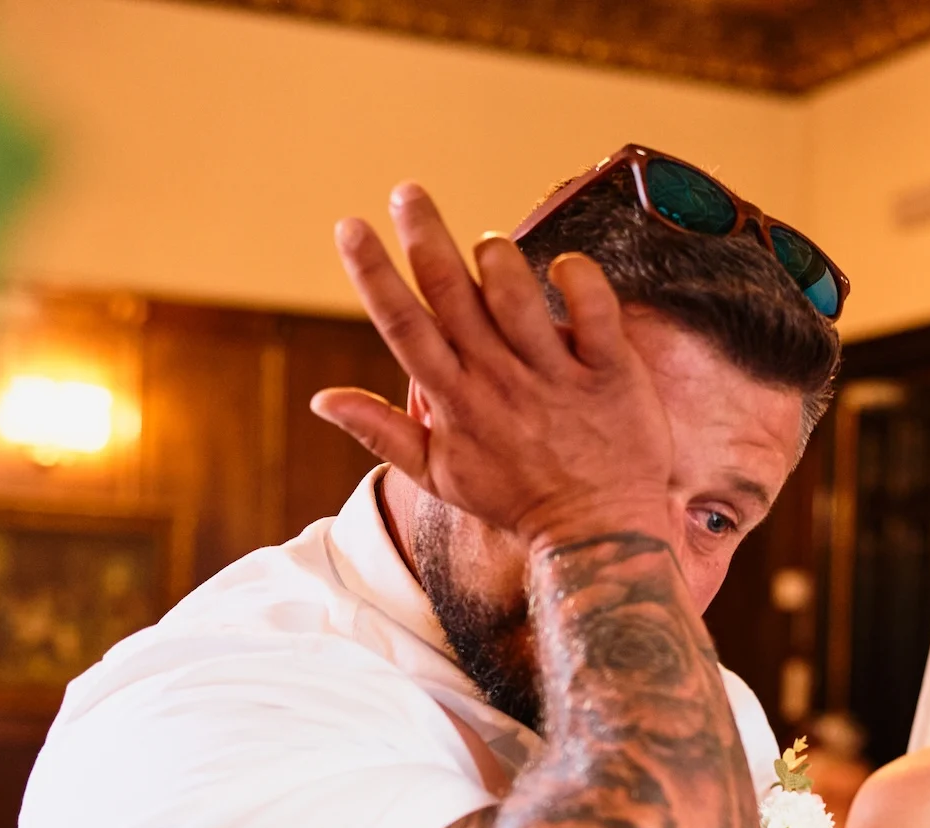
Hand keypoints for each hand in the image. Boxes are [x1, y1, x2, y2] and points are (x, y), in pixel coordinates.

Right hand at [310, 184, 675, 546]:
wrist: (597, 534)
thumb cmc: (516, 499)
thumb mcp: (440, 475)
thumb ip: (382, 431)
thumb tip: (320, 399)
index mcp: (454, 399)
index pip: (403, 324)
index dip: (373, 272)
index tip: (350, 226)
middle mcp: (499, 381)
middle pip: (452, 293)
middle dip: (424, 235)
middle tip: (407, 191)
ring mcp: (555, 376)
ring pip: (515, 293)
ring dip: (497, 257)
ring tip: (488, 246)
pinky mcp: (609, 373)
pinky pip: (593, 309)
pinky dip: (576, 277)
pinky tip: (565, 267)